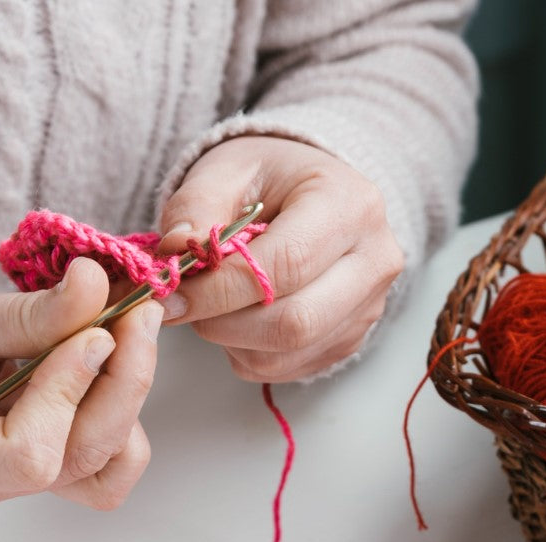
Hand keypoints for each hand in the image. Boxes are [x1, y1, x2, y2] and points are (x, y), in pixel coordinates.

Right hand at [0, 255, 160, 517]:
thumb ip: (27, 313)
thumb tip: (96, 289)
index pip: (29, 455)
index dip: (70, 390)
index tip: (92, 329)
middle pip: (79, 459)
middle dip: (121, 382)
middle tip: (137, 310)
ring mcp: (10, 483)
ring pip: (102, 467)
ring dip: (128, 400)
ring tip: (126, 331)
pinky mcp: (36, 462)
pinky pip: (99, 455)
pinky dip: (117, 406)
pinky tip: (110, 355)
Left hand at [157, 136, 403, 381]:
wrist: (308, 193)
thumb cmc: (268, 178)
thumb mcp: (226, 170)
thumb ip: (195, 208)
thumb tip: (175, 254)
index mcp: (350, 205)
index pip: (285, 265)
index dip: (221, 290)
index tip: (171, 296)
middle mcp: (374, 260)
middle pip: (295, 322)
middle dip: (223, 323)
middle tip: (185, 306)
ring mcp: (369, 307)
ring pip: (287, 353)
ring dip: (231, 341)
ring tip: (214, 304)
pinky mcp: (351, 339)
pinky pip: (287, 368)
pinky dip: (247, 352)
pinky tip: (238, 317)